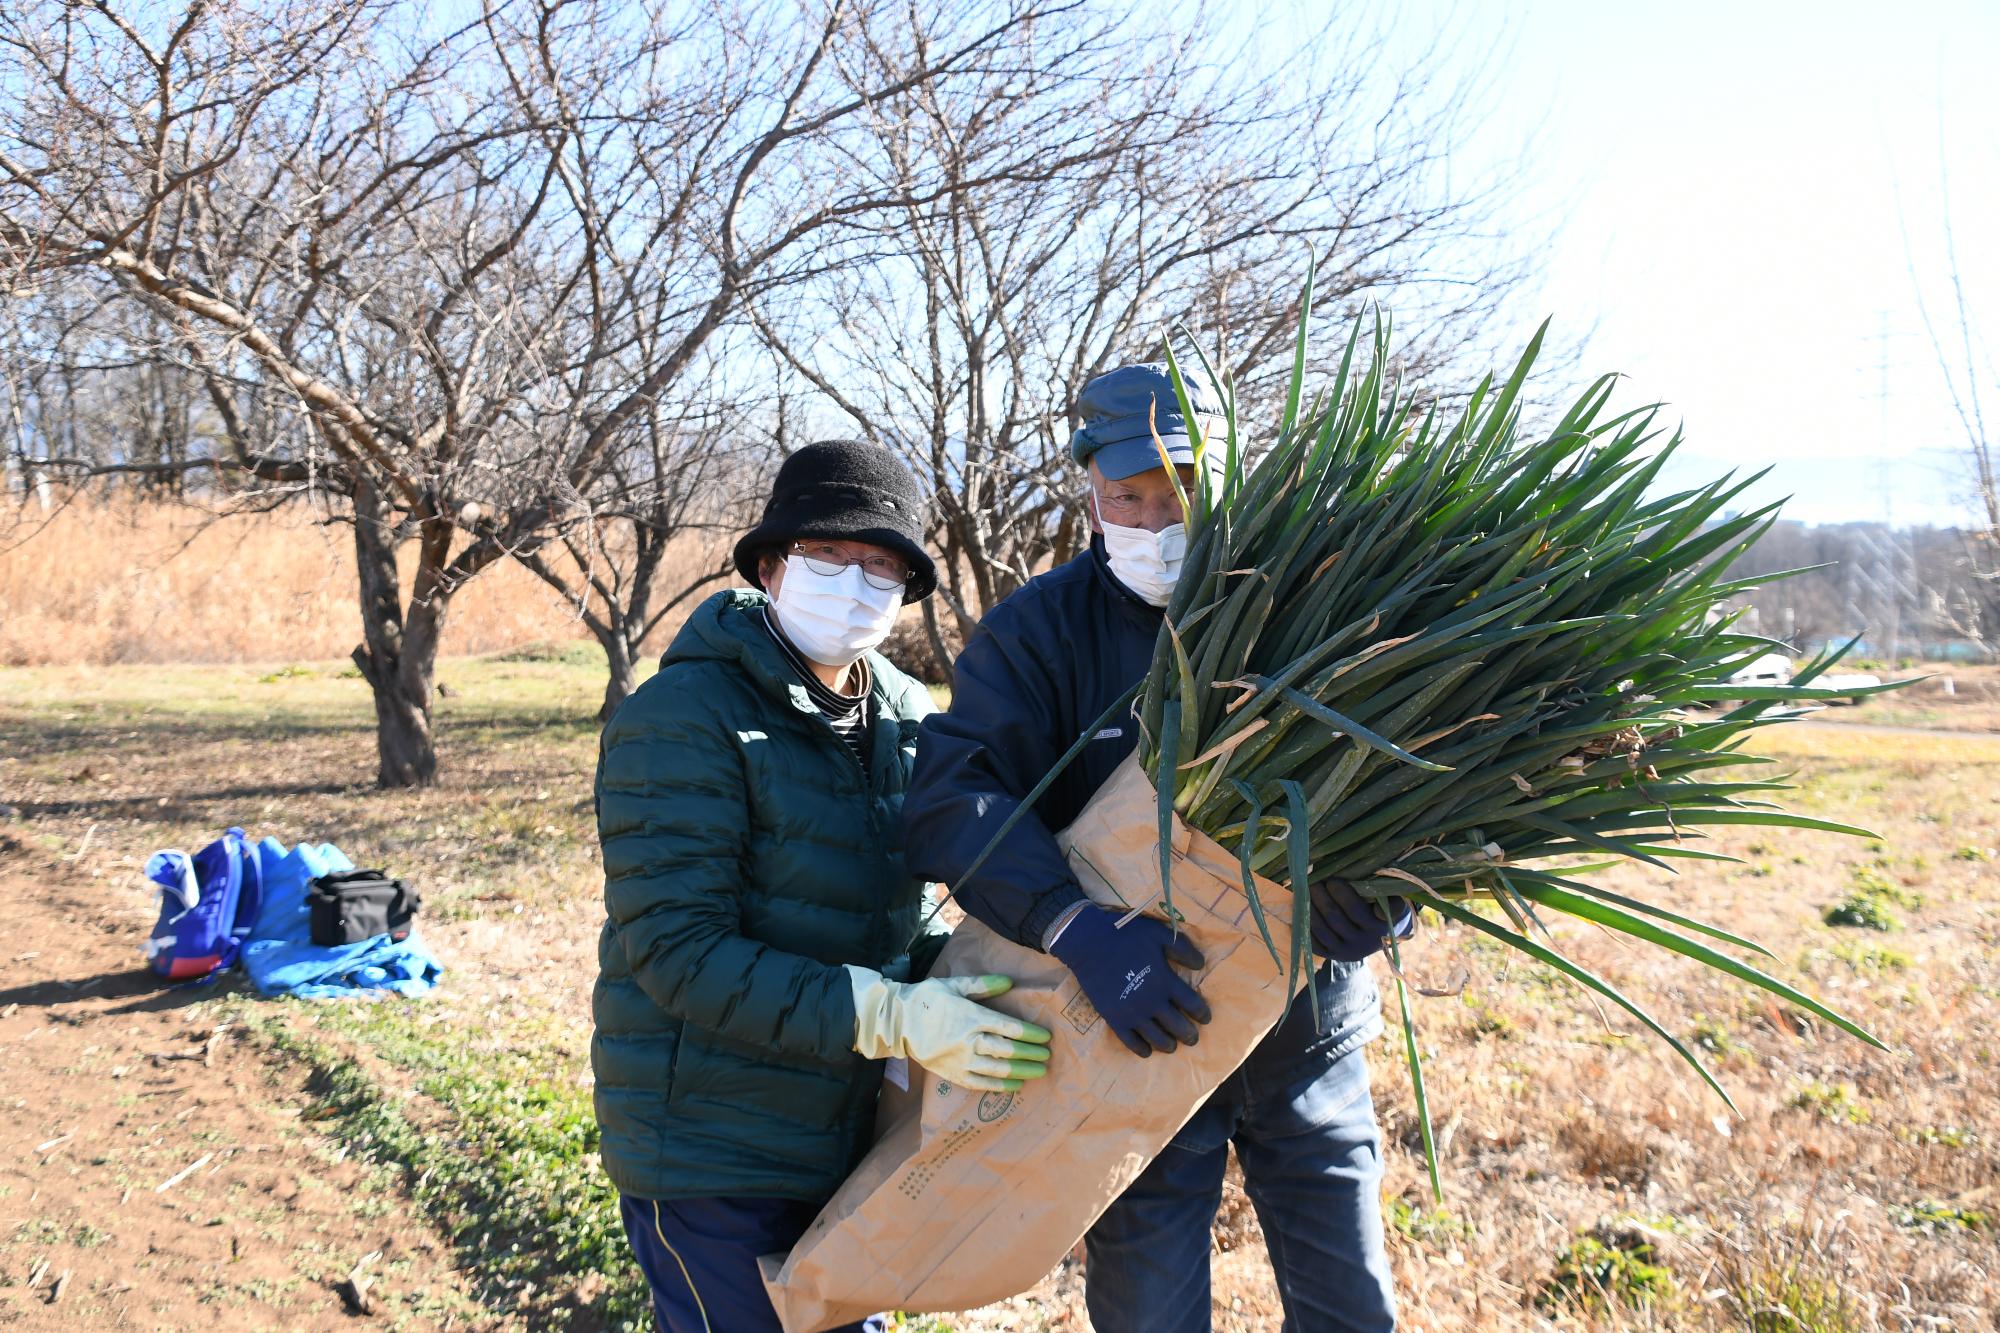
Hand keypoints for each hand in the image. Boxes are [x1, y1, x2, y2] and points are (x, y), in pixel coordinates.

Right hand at [846, 968, 1053, 1091]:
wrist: (897, 1023)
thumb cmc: (927, 999)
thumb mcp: (954, 984)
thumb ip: (983, 985)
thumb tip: (1010, 982)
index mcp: (971, 1017)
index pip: (1008, 1027)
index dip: (1030, 1034)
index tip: (1046, 1037)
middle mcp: (968, 1041)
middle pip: (1008, 1050)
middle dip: (1031, 1054)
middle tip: (1048, 1055)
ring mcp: (960, 1060)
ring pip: (997, 1070)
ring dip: (1022, 1071)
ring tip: (1039, 1071)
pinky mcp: (953, 1074)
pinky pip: (981, 1084)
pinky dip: (1000, 1086)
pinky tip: (1016, 1086)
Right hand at [1047, 905, 1210, 1057]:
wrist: (1089, 942)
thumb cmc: (1125, 935)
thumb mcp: (1158, 933)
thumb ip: (1182, 948)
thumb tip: (1201, 964)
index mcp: (1165, 981)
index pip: (1193, 1004)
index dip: (1202, 1013)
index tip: (1205, 1018)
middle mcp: (1152, 1002)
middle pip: (1178, 1027)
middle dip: (1189, 1035)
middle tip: (1192, 1038)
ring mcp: (1133, 1014)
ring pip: (1158, 1039)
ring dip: (1169, 1045)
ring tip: (1172, 1046)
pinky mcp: (1114, 1019)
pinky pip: (1132, 1042)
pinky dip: (1142, 1050)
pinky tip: (1147, 1050)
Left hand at [1308, 877, 1414, 961]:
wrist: (1379, 935)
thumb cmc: (1384, 909)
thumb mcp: (1395, 903)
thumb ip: (1394, 903)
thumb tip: (1378, 911)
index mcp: (1378, 928)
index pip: (1356, 911)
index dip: (1342, 895)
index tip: (1332, 880)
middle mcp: (1362, 943)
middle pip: (1335, 918)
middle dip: (1321, 898)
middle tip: (1313, 882)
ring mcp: (1346, 952)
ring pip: (1322, 930)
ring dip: (1310, 910)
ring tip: (1304, 892)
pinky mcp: (1333, 956)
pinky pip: (1314, 943)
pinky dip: (1305, 926)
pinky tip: (1301, 911)